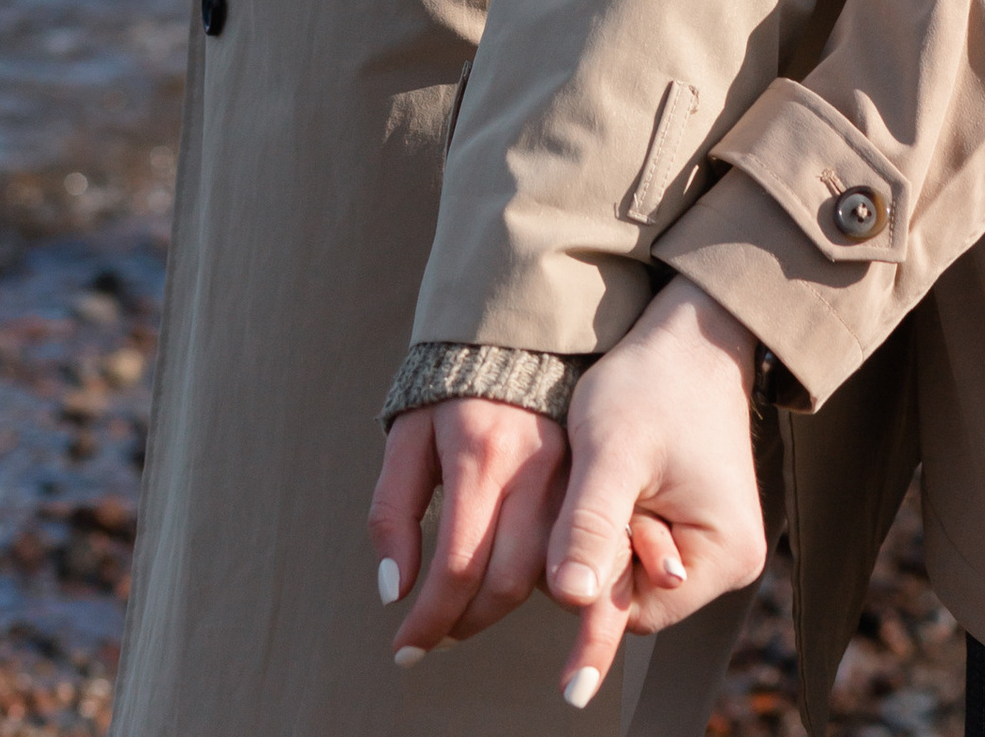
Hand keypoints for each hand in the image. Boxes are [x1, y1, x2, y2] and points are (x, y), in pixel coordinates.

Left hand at [369, 397, 567, 658]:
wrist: (518, 335)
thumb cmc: (449, 390)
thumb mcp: (407, 436)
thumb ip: (391, 512)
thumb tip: (394, 592)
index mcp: (480, 454)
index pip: (456, 566)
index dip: (429, 622)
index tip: (404, 650)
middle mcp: (533, 467)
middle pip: (507, 582)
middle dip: (467, 623)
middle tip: (438, 634)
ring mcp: (572, 473)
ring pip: (547, 574)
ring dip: (502, 608)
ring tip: (466, 611)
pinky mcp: (592, 477)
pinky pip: (575, 550)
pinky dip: (542, 580)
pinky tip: (511, 578)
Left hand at [546, 287, 767, 711]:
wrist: (692, 330)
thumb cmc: (654, 382)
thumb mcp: (612, 450)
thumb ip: (590, 526)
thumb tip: (570, 600)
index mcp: (720, 555)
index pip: (632, 611)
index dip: (590, 587)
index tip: (568, 661)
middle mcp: (727, 560)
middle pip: (631, 595)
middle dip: (599, 553)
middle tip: (593, 487)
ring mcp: (713, 543)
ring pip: (629, 570)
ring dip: (605, 533)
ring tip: (606, 473)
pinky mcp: (696, 522)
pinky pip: (639, 545)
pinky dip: (616, 520)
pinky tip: (613, 479)